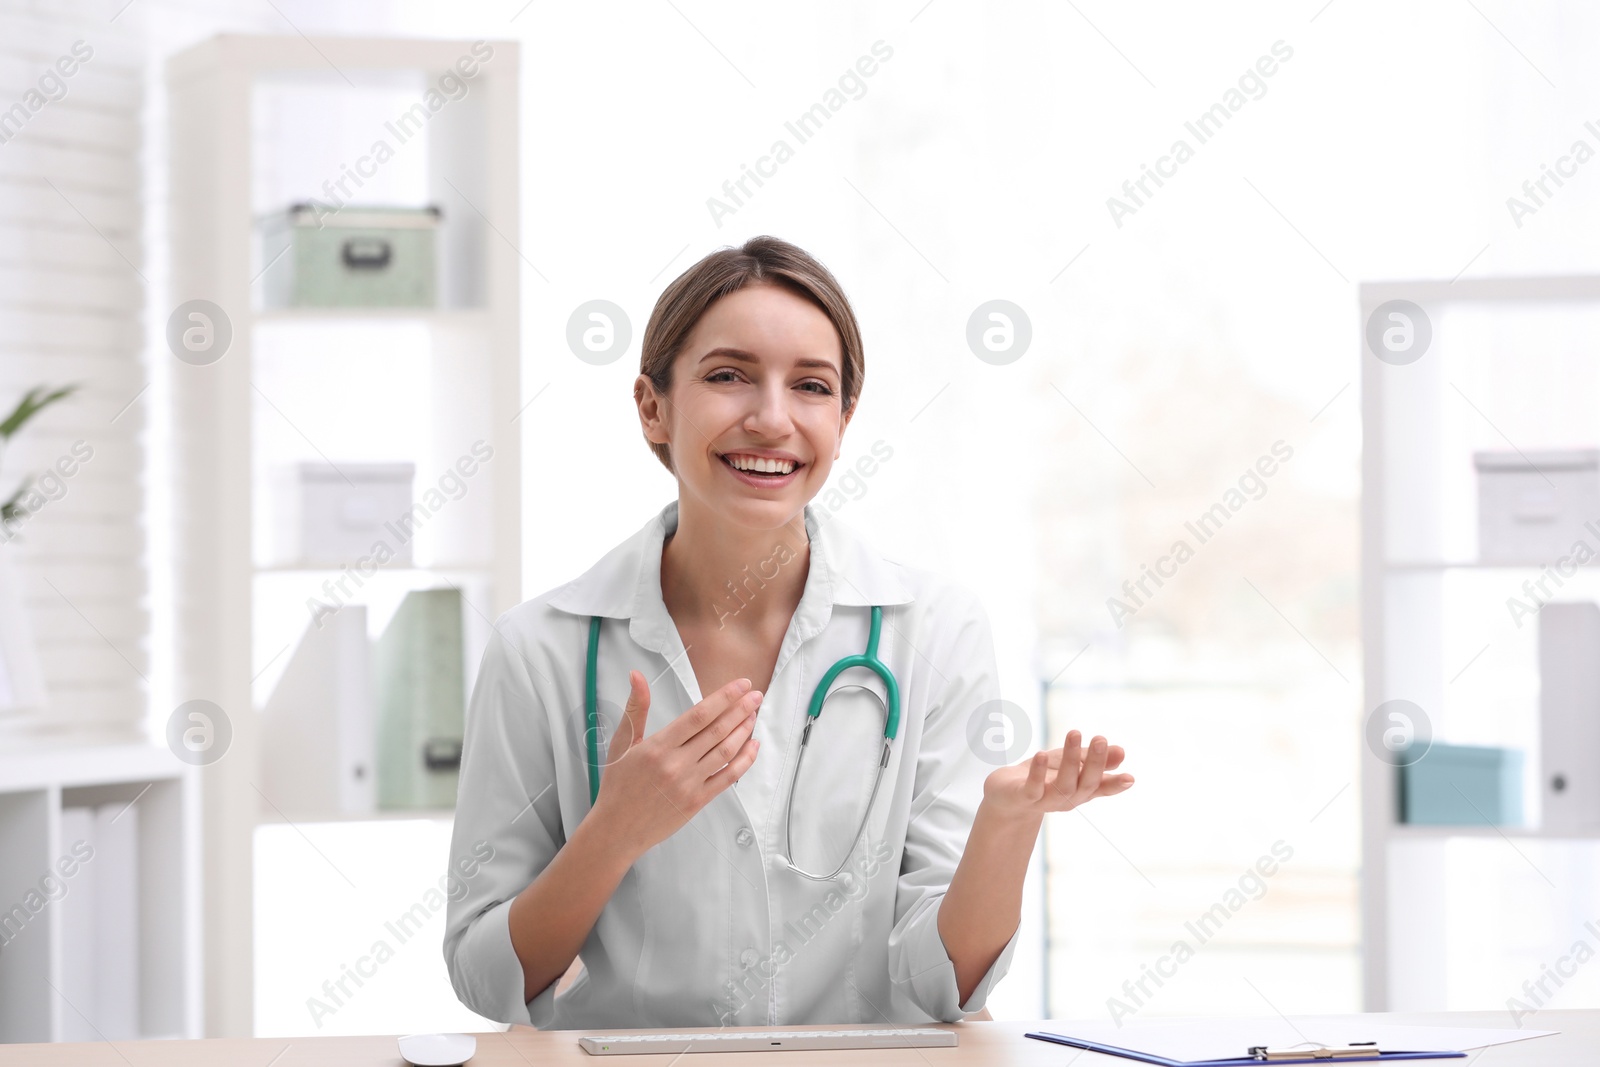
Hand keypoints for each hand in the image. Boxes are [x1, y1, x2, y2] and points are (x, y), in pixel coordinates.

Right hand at [589, 671, 762, 858]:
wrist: (616, 829)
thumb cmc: (617, 785)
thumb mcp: (622, 743)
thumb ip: (635, 708)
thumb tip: (636, 676)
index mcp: (658, 747)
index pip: (699, 716)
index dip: (724, 698)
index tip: (741, 685)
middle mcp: (676, 765)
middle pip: (717, 731)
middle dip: (740, 709)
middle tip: (756, 695)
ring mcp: (689, 784)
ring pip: (726, 752)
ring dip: (744, 731)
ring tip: (753, 715)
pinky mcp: (698, 801)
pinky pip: (728, 778)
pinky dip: (744, 760)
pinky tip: (752, 746)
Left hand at [982, 729, 1133, 820]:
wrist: (1007, 796)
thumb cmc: (1043, 777)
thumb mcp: (1070, 764)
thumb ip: (1094, 759)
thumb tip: (1122, 752)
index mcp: (1081, 790)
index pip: (1102, 788)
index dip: (1115, 785)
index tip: (1130, 778)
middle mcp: (1067, 799)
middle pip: (1085, 784)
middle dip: (1095, 763)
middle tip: (1101, 739)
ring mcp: (1046, 800)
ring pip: (1063, 785)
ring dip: (1070, 759)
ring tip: (1074, 734)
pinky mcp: (1024, 797)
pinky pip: (1033, 787)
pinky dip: (1037, 772)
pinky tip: (1041, 754)